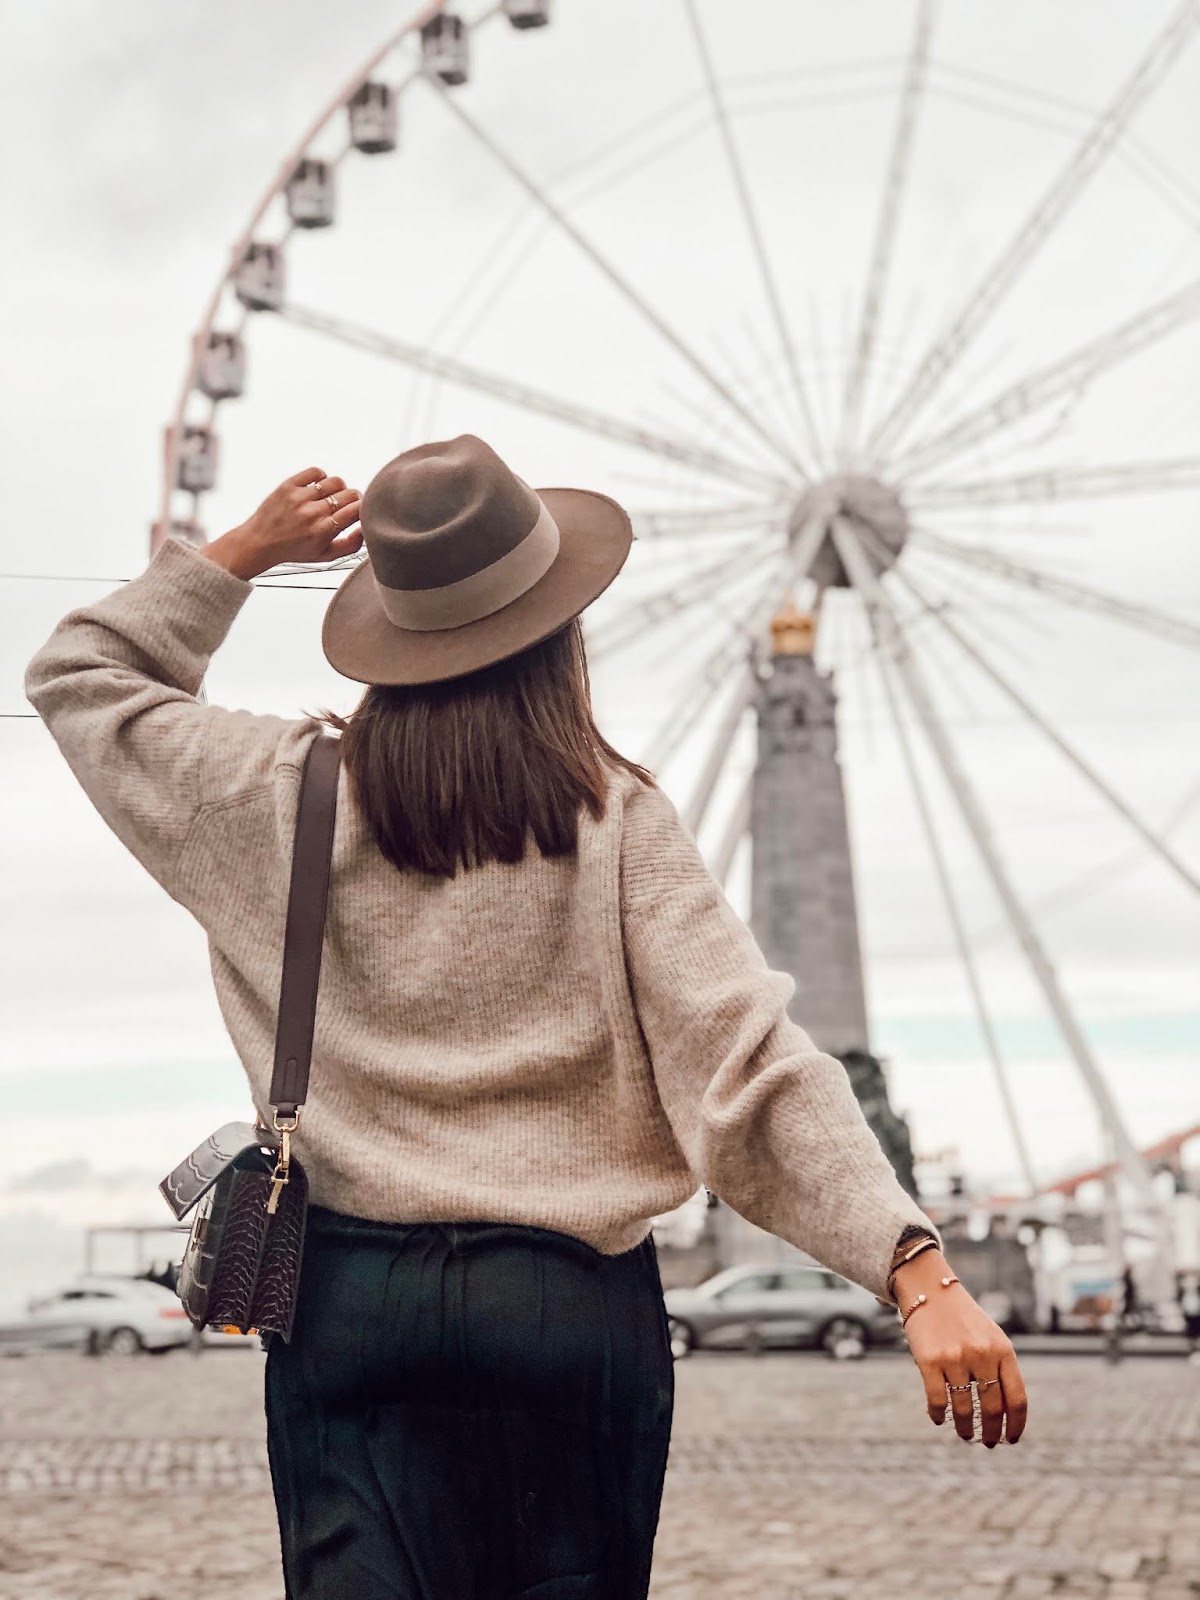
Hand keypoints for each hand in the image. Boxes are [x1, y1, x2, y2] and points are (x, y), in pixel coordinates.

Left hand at [201, 467, 362, 580]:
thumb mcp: (325, 556)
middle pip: (349, 494)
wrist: (260, 542)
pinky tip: (318, 488)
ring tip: (331, 497)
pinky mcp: (288, 485)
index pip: (357, 510)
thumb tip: (364, 528)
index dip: (363, 509)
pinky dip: (321, 477)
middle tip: (346, 505)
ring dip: (339, 488)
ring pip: (335, 481)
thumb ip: (351, 545)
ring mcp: (299, 497)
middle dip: (353, 499)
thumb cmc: (294, 550)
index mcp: (324, 531)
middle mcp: (312, 513)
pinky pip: (316, 472)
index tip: (359, 512)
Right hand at [892, 1250, 1027, 1446]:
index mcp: (1003, 1350)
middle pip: (993, 1408)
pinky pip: (937, 1400)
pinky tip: (938, 1418)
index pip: (1017, 1398)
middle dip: (992, 1432)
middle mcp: (982, 1354)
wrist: (930, 1289)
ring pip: (964, 1409)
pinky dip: (938, 1414)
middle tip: (988, 1442)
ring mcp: (955, 1358)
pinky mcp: (929, 1360)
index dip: (1016, 1425)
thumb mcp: (991, 1338)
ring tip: (965, 1434)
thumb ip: (1000, 1369)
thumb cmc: (964, 1319)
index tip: (1011, 1439)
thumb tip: (1006, 1414)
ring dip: (965, 1428)